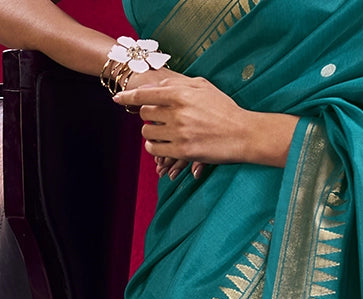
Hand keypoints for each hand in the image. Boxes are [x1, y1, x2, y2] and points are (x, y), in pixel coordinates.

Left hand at [113, 72, 297, 169]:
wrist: (244, 134)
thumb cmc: (224, 109)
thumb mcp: (203, 87)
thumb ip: (178, 83)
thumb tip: (156, 84)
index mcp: (180, 93)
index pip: (145, 93)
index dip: (128, 96)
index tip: (118, 99)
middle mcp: (177, 112)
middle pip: (145, 114)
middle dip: (148, 117)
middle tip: (157, 120)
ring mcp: (179, 133)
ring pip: (148, 133)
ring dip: (150, 134)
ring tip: (159, 134)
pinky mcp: (183, 151)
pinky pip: (156, 150)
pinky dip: (155, 149)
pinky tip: (160, 147)